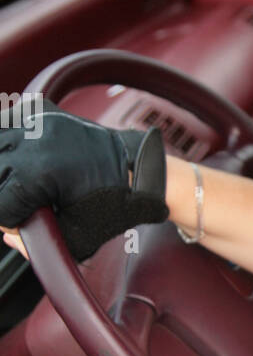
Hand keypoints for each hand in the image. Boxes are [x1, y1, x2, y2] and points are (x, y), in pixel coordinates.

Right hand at [0, 97, 167, 261]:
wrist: (137, 169)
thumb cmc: (110, 205)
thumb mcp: (78, 239)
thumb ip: (35, 244)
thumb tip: (8, 234)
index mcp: (39, 172)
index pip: (0, 204)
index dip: (10, 219)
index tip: (26, 219)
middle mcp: (33, 141)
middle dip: (6, 193)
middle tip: (27, 202)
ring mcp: (36, 121)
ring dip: (5, 169)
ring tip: (23, 183)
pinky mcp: (39, 110)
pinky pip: (6, 124)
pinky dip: (8, 145)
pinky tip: (22, 160)